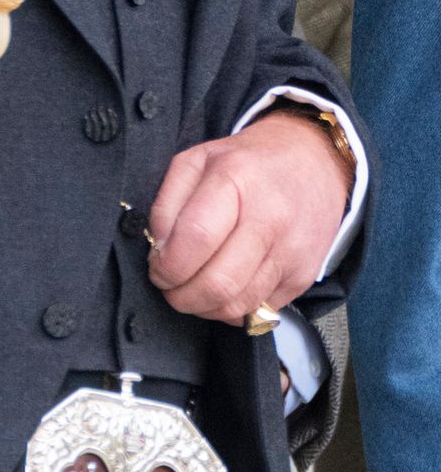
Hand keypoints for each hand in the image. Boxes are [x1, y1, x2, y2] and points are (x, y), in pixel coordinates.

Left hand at [146, 111, 349, 324]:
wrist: (313, 162)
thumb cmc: (248, 163)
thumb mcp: (196, 160)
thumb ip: (167, 203)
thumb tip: (159, 251)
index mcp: (237, 180)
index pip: (196, 238)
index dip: (166, 264)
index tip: (157, 267)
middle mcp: (270, 218)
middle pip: (217, 283)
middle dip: (180, 295)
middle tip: (170, 285)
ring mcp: (290, 252)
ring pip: (236, 305)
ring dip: (203, 306)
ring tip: (193, 287)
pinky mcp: (302, 277)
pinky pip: (257, 311)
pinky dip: (231, 308)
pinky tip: (223, 287)